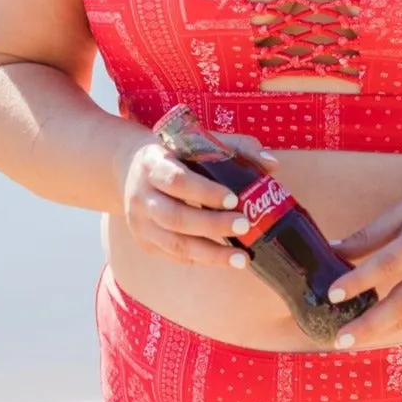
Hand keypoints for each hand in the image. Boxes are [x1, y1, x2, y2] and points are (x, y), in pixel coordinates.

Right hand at [114, 132, 278, 268]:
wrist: (128, 168)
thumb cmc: (175, 154)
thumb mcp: (197, 142)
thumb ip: (235, 148)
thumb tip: (272, 165)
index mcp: (152, 164)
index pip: (176, 180)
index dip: (204, 191)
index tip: (233, 198)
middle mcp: (140, 196)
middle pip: (175, 217)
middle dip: (212, 225)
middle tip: (245, 225)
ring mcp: (140, 223)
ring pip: (174, 244)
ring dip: (211, 253)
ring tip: (242, 259)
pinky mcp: (145, 242)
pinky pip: (174, 256)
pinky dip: (202, 259)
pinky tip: (226, 260)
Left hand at [325, 181, 401, 346]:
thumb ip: (371, 234)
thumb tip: (334, 249)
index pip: (386, 264)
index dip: (359, 281)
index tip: (332, 294)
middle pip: (400, 304)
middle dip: (368, 325)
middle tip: (340, 340)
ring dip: (380, 331)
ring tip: (351, 340)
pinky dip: (397, 322)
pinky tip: (375, 327)